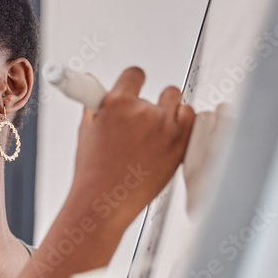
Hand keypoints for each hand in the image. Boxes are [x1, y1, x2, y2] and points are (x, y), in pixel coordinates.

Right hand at [69, 67, 194, 230]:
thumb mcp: (86, 132)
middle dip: (155, 104)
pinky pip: (191, 120)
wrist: (104, 203)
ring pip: (180, 104)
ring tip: (157, 133)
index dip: (134, 82)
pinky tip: (168, 139)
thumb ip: (93, 104)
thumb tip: (89, 82)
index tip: (134, 89)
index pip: (135, 74)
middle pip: (164, 91)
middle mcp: (143, 112)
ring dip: (172, 113)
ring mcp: (165, 128)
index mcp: (117, 103)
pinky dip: (184, 125)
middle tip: (144, 122)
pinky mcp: (179, 145)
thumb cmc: (93, 173)